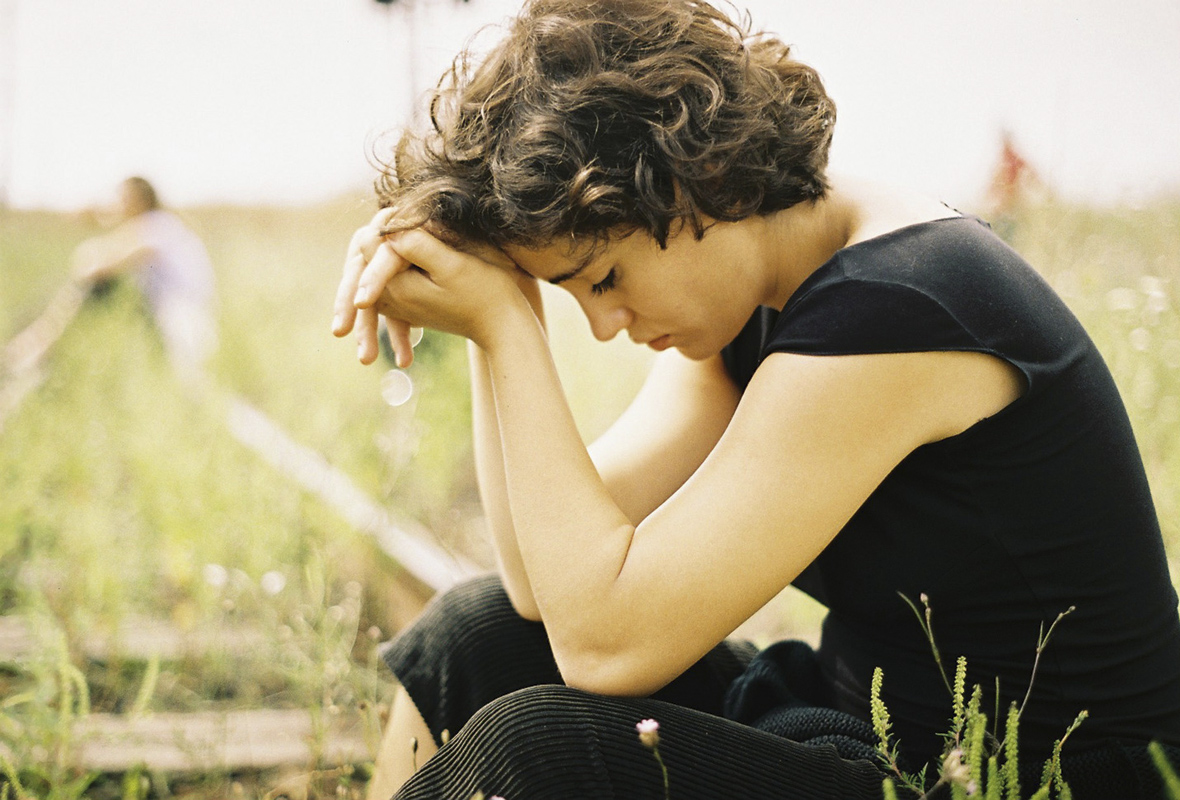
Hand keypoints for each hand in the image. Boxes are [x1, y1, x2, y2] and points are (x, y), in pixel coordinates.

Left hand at [332, 211, 538, 365]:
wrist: (501, 324)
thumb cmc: (483, 292)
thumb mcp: (452, 264)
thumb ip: (417, 245)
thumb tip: (389, 226)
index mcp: (396, 288)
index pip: (369, 241)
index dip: (388, 219)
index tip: (413, 210)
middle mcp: (390, 300)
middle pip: (368, 254)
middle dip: (386, 233)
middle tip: (413, 217)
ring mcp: (399, 306)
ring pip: (377, 266)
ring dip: (391, 247)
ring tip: (417, 231)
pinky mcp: (409, 307)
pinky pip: (390, 279)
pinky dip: (396, 263)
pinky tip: (418, 249)